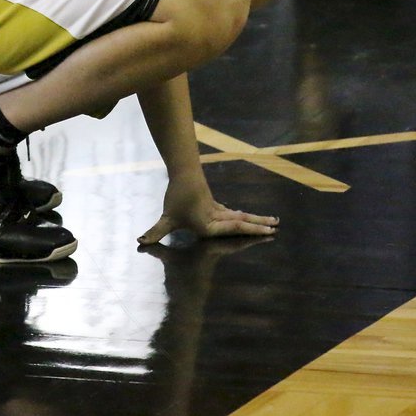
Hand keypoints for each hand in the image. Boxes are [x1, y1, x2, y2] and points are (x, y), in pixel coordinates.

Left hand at [137, 178, 278, 244]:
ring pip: (241, 217)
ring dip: (257, 220)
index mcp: (209, 225)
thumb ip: (155, 232)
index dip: (251, 231)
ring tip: (274, 221)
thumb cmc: (177, 198)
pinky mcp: (217, 207)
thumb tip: (139, 241)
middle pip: (243, 223)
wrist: (184, 173)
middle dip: (259, 226)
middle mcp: (218, 219)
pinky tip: (248, 219)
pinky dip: (244, 218)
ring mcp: (219, 211)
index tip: (268, 232)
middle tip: (277, 228)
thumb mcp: (167, 218)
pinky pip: (235, 215)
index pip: (234, 230)